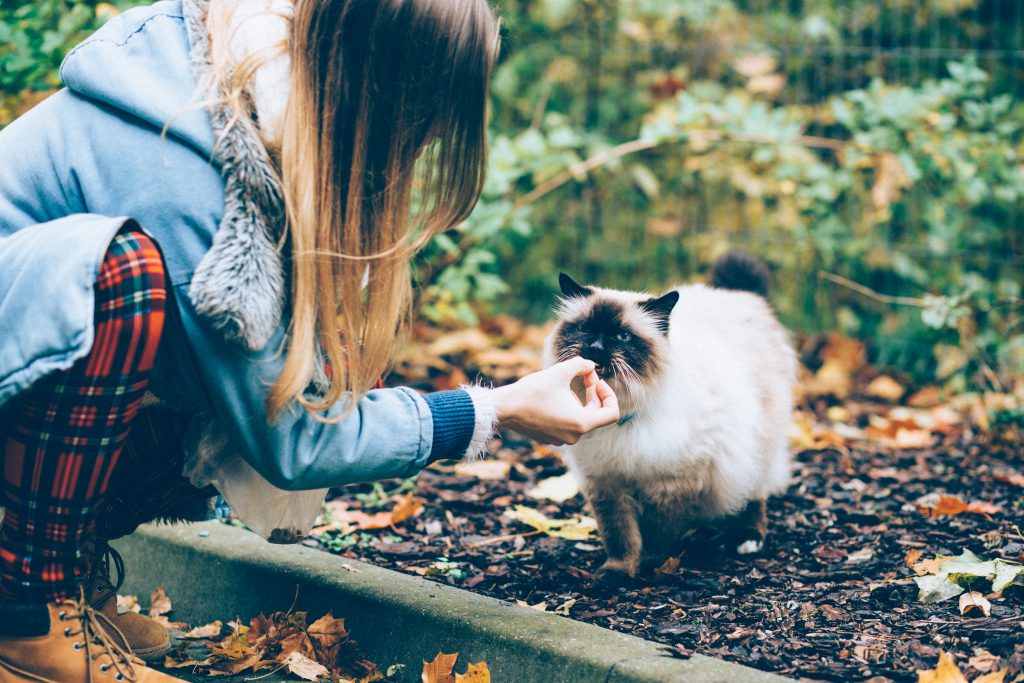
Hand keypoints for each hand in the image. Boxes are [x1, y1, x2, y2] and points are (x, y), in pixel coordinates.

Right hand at [489, 357, 619, 444]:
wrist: (505, 408)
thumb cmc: (533, 391)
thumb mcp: (560, 372)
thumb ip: (581, 365)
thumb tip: (590, 365)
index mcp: (582, 423)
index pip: (612, 413)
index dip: (609, 394)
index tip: (596, 381)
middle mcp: (574, 436)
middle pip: (596, 414)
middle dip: (592, 393)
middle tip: (584, 375)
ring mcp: (561, 440)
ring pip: (580, 417)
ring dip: (578, 400)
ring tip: (563, 384)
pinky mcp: (549, 438)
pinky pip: (566, 423)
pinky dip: (566, 409)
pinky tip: (552, 395)